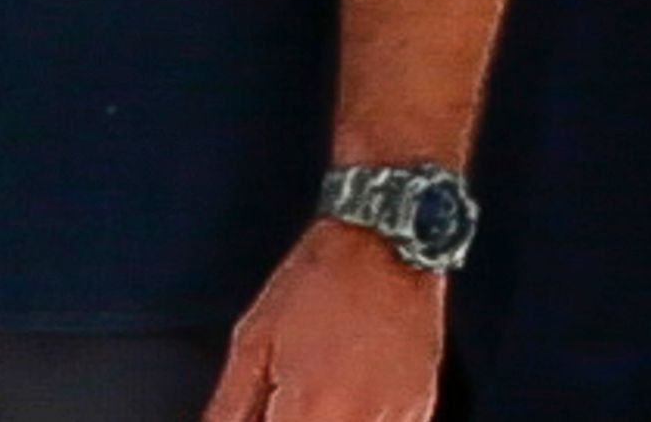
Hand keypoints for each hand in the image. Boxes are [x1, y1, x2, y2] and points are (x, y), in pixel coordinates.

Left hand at [207, 220, 446, 421]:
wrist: (387, 247)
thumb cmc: (318, 283)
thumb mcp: (253, 340)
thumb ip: (231, 408)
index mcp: (310, 407)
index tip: (263, 418)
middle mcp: (358, 421)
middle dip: (289, 421)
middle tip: (280, 407)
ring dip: (322, 420)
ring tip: (308, 401)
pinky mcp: (420, 415)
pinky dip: (358, 421)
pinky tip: (343, 402)